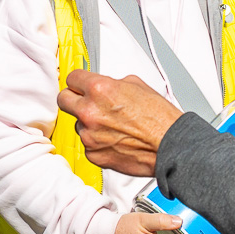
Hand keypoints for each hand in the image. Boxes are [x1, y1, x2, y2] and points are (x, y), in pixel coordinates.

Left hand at [58, 71, 182, 178]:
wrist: (171, 146)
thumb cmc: (159, 118)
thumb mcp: (137, 85)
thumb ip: (112, 84)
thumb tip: (102, 86)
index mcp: (99, 90)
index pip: (72, 78)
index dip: (78, 81)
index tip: (80, 85)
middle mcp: (90, 112)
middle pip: (63, 100)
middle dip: (73, 99)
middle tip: (85, 102)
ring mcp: (90, 135)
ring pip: (77, 124)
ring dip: (89, 124)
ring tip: (113, 126)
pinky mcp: (94, 155)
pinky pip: (88, 145)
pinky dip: (98, 142)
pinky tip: (116, 140)